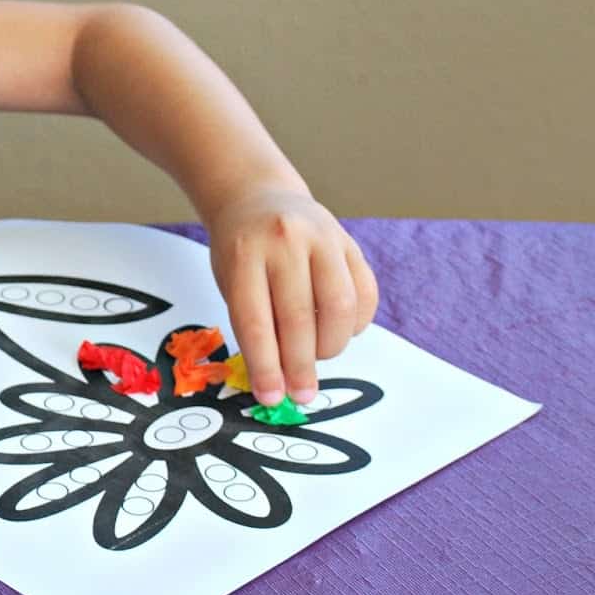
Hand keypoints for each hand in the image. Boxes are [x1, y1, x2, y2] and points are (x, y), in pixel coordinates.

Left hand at [206, 187, 378, 406]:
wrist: (259, 198)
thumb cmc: (241, 249)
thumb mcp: (230, 281)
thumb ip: (253, 323)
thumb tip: (277, 380)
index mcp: (244, 253)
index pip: (256, 321)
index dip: (266, 366)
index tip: (271, 397)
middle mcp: (285, 241)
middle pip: (299, 318)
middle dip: (300, 366)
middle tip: (301, 395)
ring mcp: (323, 237)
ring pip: (341, 308)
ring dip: (330, 347)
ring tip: (316, 357)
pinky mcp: (350, 242)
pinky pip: (365, 294)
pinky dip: (355, 324)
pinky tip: (338, 331)